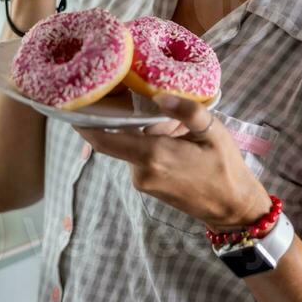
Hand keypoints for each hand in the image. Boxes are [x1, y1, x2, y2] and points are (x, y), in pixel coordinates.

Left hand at [72, 95, 271, 230]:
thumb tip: (158, 95)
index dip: (82, 122)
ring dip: (142, 131)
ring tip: (166, 117)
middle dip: (122, 117)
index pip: (102, 139)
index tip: (69, 103)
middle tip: (129, 92)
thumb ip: (186, 111)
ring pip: (130, 146)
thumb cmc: (225, 167)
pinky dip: (148, 143)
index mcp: (152, 156)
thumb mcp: (213, 132)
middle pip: (117, 137)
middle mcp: (140, 171)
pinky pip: (140, 157)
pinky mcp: (148, 186)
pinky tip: (171, 136)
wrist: (232, 208)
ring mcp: (142, 181)